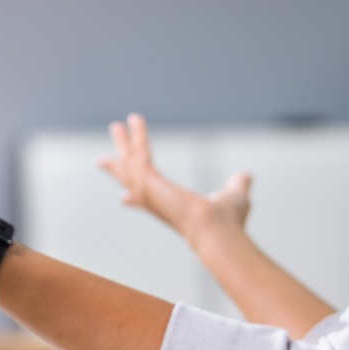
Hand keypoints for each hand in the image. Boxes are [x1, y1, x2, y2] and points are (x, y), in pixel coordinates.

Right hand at [98, 113, 252, 241]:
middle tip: (102, 159)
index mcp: (171, 210)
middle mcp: (156, 204)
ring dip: (123, 144)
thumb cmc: (228, 221)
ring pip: (129, 165)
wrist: (219, 229)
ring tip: (116, 126)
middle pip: (130, 182)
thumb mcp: (235, 196)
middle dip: (117, 168)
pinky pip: (139, 154)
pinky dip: (137, 136)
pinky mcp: (148, 181)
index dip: (134, 200)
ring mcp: (148, 193)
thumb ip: (238, 185)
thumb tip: (246, 176)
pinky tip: (136, 119)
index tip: (122, 198)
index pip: (147, 205)